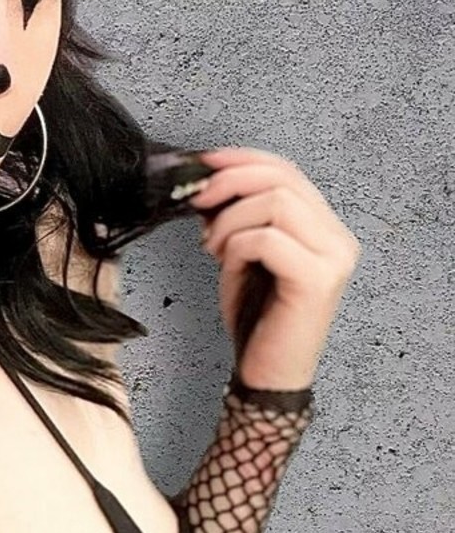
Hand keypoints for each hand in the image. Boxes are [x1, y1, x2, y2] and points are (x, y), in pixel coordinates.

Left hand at [187, 147, 360, 390]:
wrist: (266, 373)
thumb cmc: (256, 318)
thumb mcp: (241, 255)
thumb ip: (237, 217)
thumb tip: (208, 182)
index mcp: (323, 227)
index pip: (286, 170)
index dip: (241, 160)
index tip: (203, 164)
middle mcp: (337, 239)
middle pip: (283, 178)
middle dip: (229, 182)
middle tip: (196, 201)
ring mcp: (333, 258)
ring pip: (276, 202)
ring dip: (230, 219)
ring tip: (212, 246)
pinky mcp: (317, 280)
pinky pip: (268, 238)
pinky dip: (236, 245)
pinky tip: (226, 264)